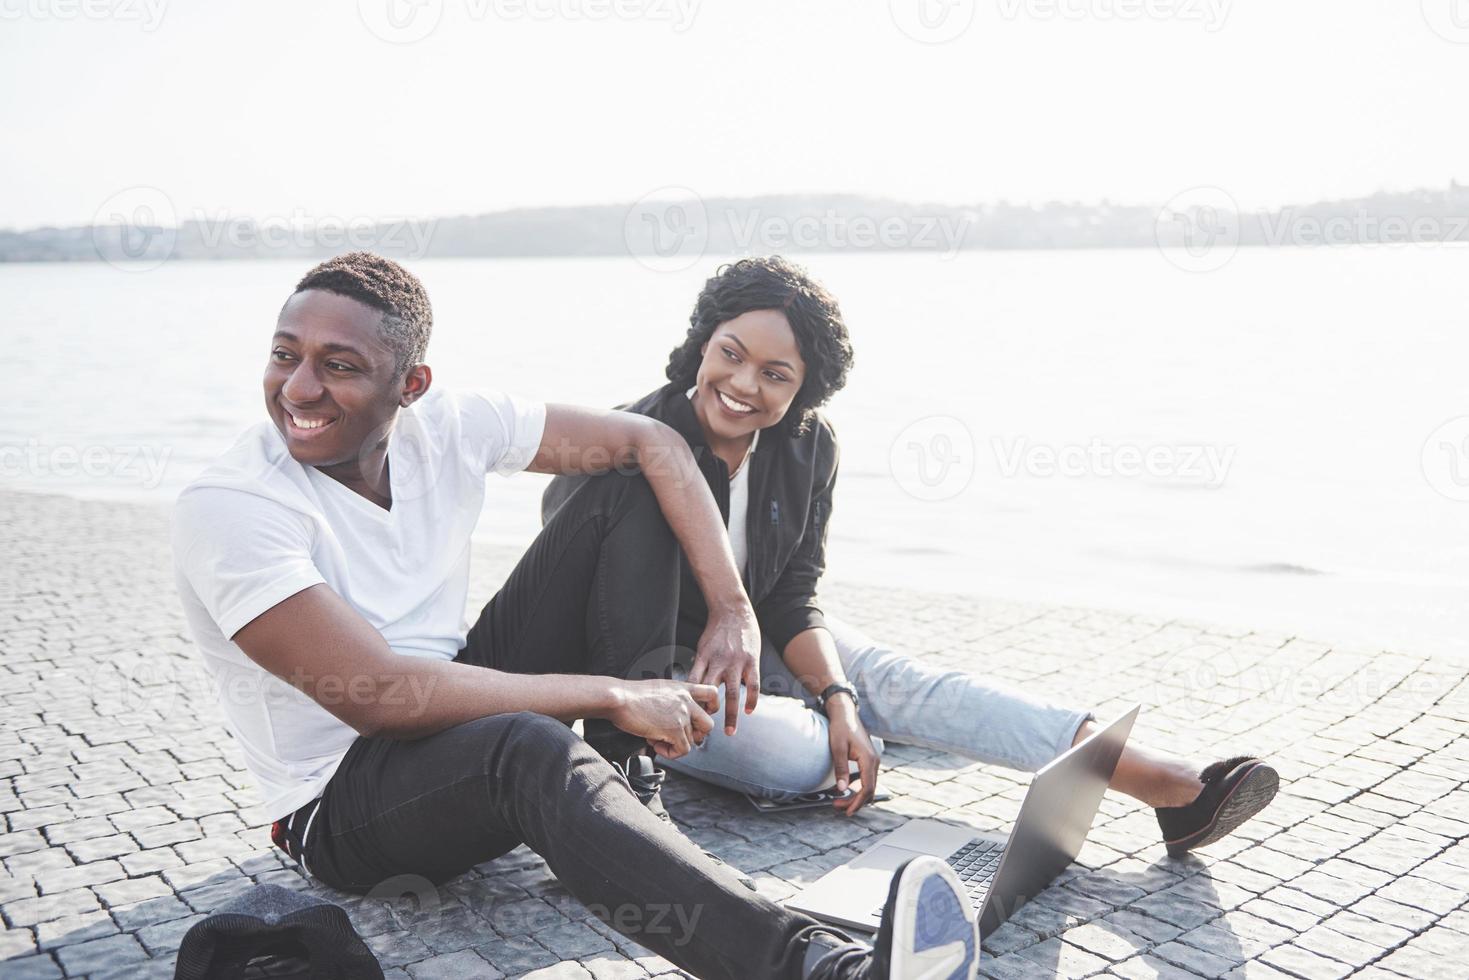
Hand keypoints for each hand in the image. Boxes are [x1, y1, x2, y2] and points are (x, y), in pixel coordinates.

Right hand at [607, 679, 719, 759]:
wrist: (619, 698)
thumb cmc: (631, 695)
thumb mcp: (659, 690)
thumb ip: (672, 700)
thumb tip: (675, 719)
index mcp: (683, 688)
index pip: (712, 694)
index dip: (711, 708)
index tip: (698, 717)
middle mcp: (686, 700)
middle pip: (709, 724)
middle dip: (695, 735)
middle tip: (678, 736)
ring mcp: (682, 715)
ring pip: (692, 741)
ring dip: (674, 744)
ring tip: (656, 736)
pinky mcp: (675, 730)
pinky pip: (683, 750)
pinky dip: (670, 752)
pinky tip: (655, 743)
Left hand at [688, 604, 759, 734]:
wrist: (733, 610)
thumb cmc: (716, 632)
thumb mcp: (703, 648)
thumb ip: (700, 667)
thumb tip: (691, 689)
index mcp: (703, 659)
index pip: (693, 686)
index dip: (691, 704)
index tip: (687, 719)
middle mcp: (718, 662)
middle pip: (710, 693)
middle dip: (708, 715)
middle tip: (705, 733)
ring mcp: (736, 662)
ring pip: (732, 693)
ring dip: (730, 715)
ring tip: (729, 732)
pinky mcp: (752, 661)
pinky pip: (753, 684)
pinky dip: (752, 700)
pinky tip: (750, 711)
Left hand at [827, 698, 879, 815]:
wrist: (845, 713)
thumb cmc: (840, 728)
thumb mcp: (837, 748)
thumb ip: (841, 768)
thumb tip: (841, 789)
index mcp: (869, 759)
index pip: (867, 788)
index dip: (858, 802)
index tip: (847, 811)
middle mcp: (874, 761)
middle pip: (869, 789)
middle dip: (855, 802)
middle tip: (837, 807)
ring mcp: (873, 761)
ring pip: (868, 785)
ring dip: (856, 796)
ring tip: (839, 801)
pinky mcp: (868, 760)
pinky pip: (866, 779)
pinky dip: (857, 788)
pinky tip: (845, 789)